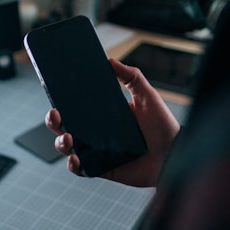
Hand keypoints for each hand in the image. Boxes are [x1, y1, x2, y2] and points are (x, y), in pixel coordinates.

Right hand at [45, 58, 180, 186]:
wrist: (176, 157)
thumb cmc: (164, 127)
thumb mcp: (147, 96)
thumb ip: (131, 76)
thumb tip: (109, 60)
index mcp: (105, 114)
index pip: (77, 106)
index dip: (62, 101)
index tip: (55, 93)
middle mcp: (97, 133)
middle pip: (66, 126)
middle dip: (54, 121)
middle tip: (55, 114)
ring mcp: (98, 152)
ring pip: (68, 147)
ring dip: (60, 142)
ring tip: (68, 138)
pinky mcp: (102, 169)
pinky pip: (80, 169)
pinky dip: (73, 165)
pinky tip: (74, 158)